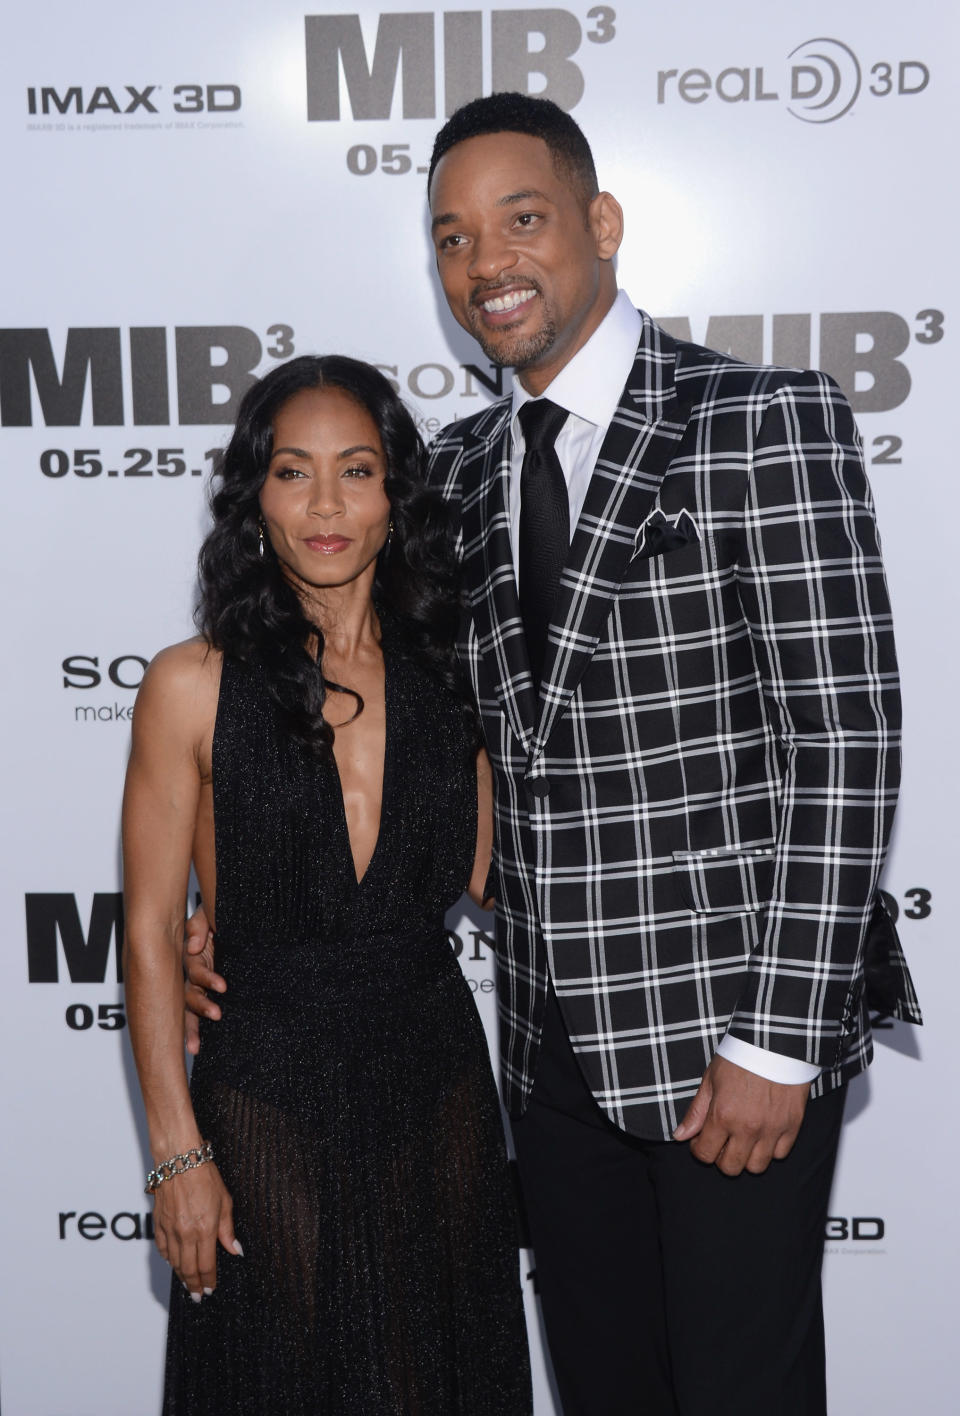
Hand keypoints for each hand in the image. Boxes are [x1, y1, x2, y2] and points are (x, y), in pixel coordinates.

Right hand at [152, 1162, 239, 1297]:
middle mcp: (185, 1233)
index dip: (208, 1280)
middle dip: (194, 1285)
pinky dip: (169, 1259)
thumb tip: (234, 1249)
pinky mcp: (159, 1223)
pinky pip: (163, 1248)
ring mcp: (170, 1229)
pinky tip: (173, 1262)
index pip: (206, 1265)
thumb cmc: (204, 1174)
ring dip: (181, 1275)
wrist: (178, 1159)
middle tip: (197, 1296)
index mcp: (204, 1229)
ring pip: (174, 1262)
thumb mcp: (225, 1201)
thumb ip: (228, 1229)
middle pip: (188, 1269)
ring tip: (187, 1283)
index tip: (210, 1290)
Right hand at [183, 905, 224, 1055]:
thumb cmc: (219, 915)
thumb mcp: (209, 915)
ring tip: (199, 1042)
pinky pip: (199, 1013)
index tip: (222, 987)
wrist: (236, 917)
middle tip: (217, 1015)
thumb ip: (198, 926)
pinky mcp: (209, 992)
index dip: (207, 979)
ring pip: (191, 1008)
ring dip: (195, 1024)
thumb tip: (191, 947)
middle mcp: (193, 973)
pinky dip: (196, 1030)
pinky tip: (197, 1048)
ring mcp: (199, 985)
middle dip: (201, 1008)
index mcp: (193, 955)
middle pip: (190, 995)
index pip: (196, 971)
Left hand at [673, 1054, 809, 1174]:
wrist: (774, 1041)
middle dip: (721, 1158)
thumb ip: (696, 1112)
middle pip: (731, 1168)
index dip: (699, 1149)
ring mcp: (772, 1130)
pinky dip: (770, 1149)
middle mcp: (747, 1128)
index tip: (702, 1139)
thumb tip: (680, 1136)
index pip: (705, 1154)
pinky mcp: (792, 1126)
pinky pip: (780, 1154)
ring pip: (756, 1167)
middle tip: (722, 1141)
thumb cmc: (739, 1056)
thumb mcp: (711, 1079)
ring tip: (743, 1139)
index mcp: (723, 1115)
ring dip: (747, 1157)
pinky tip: (763, 1133)